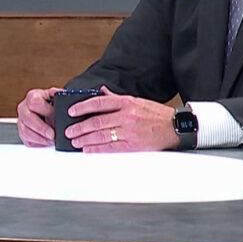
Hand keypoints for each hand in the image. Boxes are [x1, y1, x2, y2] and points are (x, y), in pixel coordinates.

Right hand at [16, 86, 59, 146]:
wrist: (47, 110)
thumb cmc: (51, 103)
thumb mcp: (56, 96)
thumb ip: (57, 94)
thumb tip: (57, 93)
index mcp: (32, 96)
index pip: (34, 103)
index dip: (46, 112)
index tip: (56, 119)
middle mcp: (23, 108)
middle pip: (28, 119)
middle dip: (42, 129)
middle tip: (53, 135)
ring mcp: (21, 121)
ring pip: (25, 132)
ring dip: (40, 138)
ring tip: (51, 140)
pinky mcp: (22, 133)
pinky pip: (27, 140)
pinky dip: (38, 143)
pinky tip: (47, 142)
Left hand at [65, 87, 180, 152]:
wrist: (175, 127)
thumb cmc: (156, 114)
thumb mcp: (136, 101)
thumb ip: (116, 98)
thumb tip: (101, 92)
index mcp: (126, 102)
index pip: (98, 103)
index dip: (82, 107)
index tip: (71, 112)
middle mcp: (126, 116)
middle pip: (96, 121)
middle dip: (79, 127)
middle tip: (68, 132)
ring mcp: (129, 131)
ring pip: (101, 135)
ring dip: (84, 139)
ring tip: (74, 141)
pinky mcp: (133, 145)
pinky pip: (110, 148)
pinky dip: (97, 149)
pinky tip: (88, 149)